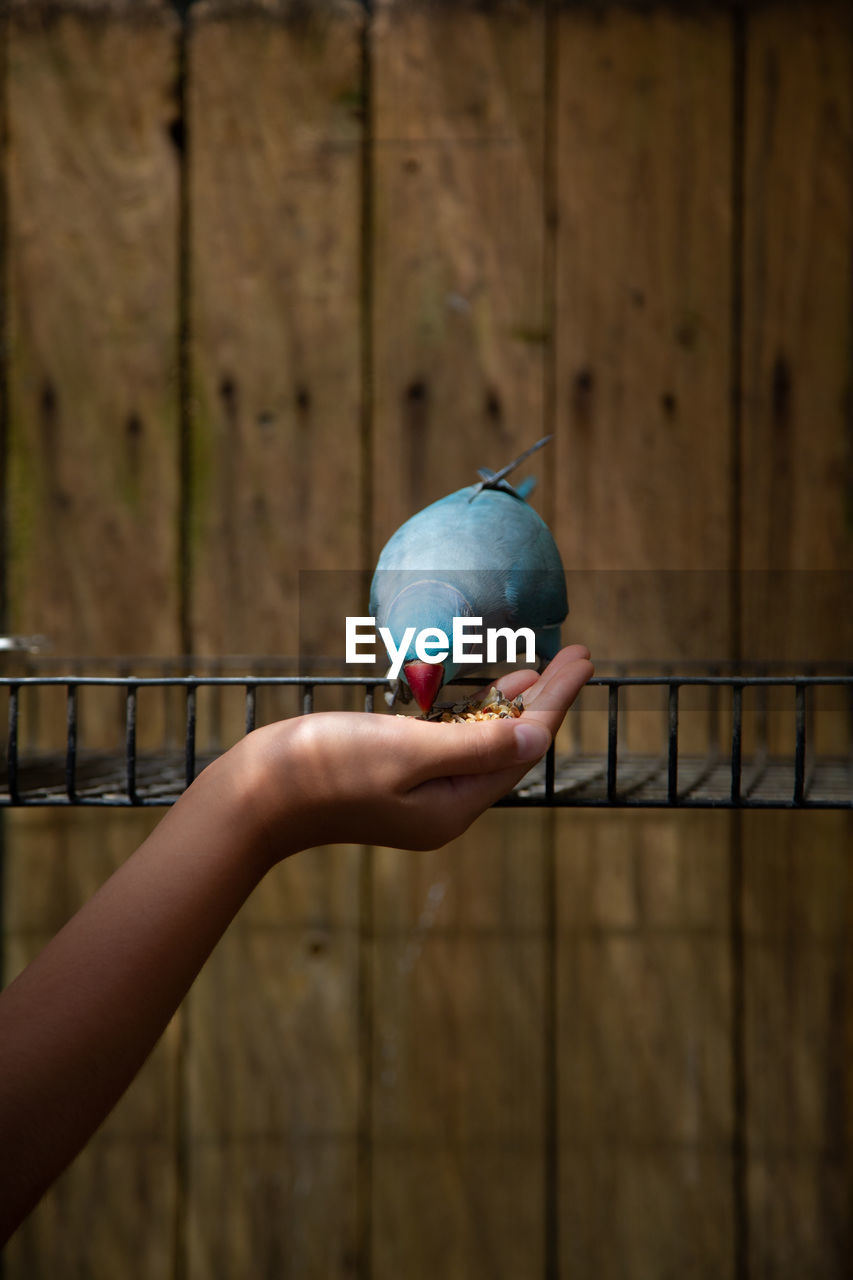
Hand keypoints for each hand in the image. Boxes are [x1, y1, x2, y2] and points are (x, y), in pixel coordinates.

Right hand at [241, 644, 592, 858]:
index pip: (523, 747)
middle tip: (576, 654)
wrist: (252, 796)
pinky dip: (470, 713)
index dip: (556, 700)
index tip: (585, 657)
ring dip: (509, 705)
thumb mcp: (406, 751)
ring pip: (481, 743)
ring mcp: (417, 794)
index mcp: (453, 806)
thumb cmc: (322, 768)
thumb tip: (539, 740)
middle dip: (543, 700)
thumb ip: (476, 745)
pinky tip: (479, 692)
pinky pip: (449, 742)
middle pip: (510, 745)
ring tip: (540, 670)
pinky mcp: (393, 777)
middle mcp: (443, 805)